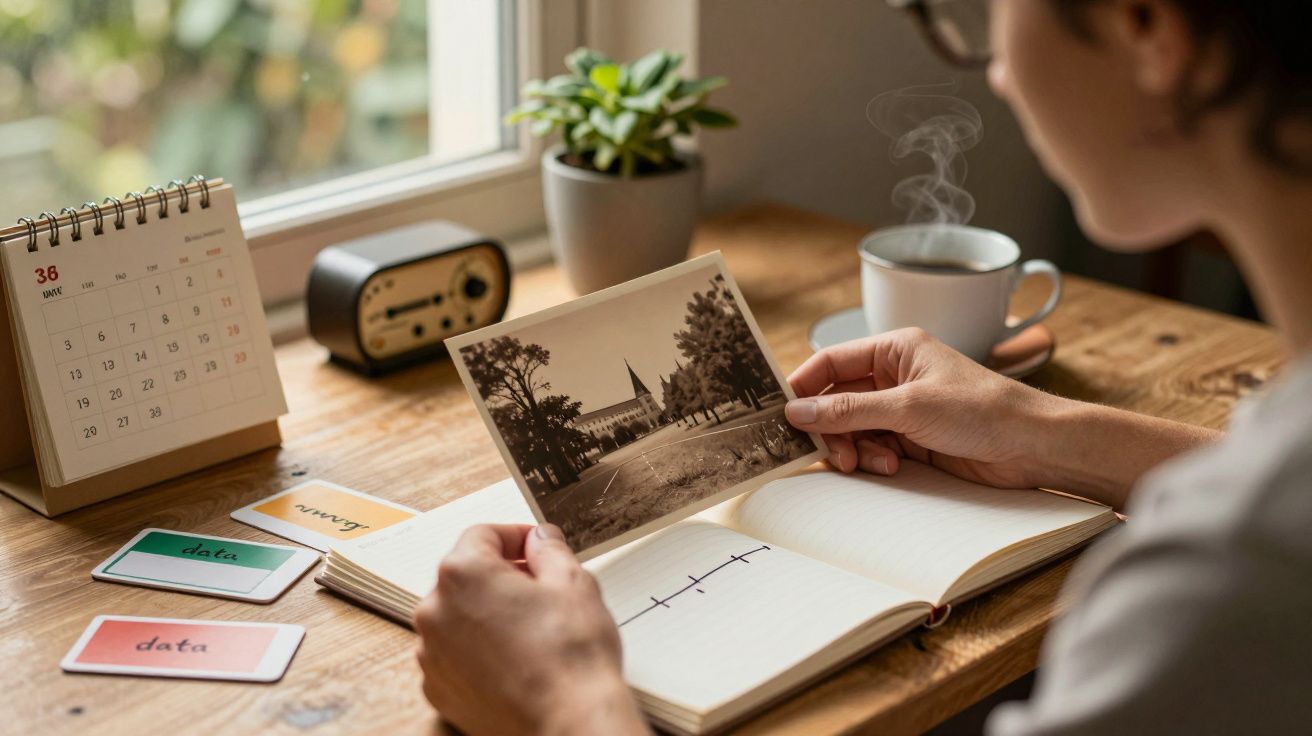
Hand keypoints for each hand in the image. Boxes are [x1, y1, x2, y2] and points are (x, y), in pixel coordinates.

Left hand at [413, 524, 646, 735]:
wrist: (568, 722)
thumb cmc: (571, 655)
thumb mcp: (572, 582)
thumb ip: (549, 549)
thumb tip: (539, 539)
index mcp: (463, 573)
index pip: (483, 535)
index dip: (516, 536)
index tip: (536, 547)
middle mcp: (435, 611)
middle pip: (466, 575)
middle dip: (500, 575)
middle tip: (540, 588)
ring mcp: (432, 654)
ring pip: (458, 616)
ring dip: (487, 613)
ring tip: (530, 629)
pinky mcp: (439, 689)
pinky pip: (454, 654)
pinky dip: (478, 650)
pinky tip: (514, 659)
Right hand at [785, 327, 1065, 489]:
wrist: (1031, 446)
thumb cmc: (982, 409)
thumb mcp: (908, 407)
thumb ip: (848, 410)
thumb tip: (797, 412)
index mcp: (894, 349)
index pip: (831, 362)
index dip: (804, 387)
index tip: (784, 414)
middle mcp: (894, 376)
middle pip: (836, 400)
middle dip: (831, 428)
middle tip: (835, 453)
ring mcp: (901, 408)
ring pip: (851, 428)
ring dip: (854, 448)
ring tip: (872, 462)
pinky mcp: (911, 438)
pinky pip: (872, 447)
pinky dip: (873, 459)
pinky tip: (892, 465)